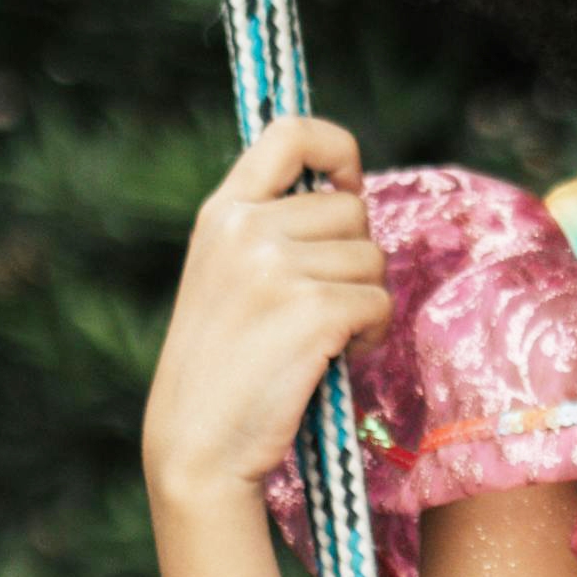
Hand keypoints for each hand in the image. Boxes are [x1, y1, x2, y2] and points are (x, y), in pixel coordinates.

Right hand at [141, 111, 393, 520]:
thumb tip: (349, 196)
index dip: (337, 148)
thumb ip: (271, 230)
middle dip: (353, 259)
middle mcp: (245, 227)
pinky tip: (333, 360)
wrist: (197, 445)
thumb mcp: (227, 275)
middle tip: (321, 308)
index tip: (346, 187)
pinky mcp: (312, 310)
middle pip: (351, 210)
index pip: (290, 131)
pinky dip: (371, 335)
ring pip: (372, 259)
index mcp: (222, 211)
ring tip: (320, 340)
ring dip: (363, 303)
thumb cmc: (224, 368)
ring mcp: (276, 267)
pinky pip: (379, 303)